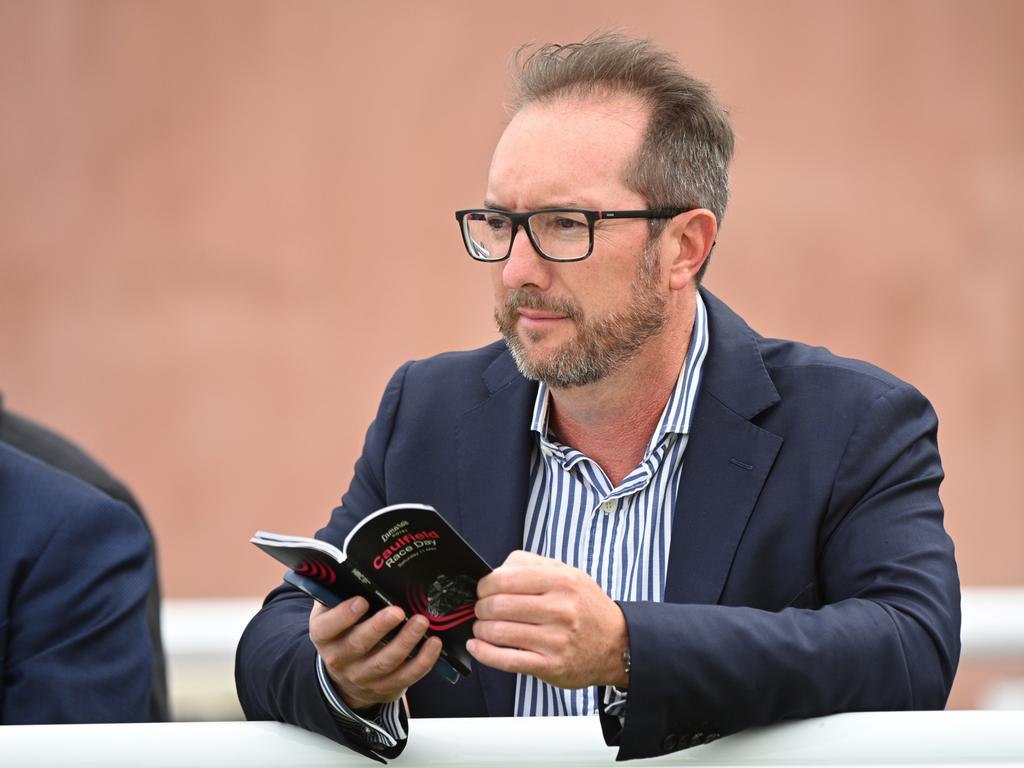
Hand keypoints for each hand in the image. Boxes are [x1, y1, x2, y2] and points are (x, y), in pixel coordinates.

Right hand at [309, 597, 442, 711]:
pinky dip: (422, 662)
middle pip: (358, 645)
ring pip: (385, 662)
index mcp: (324, 636)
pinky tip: (434, 644)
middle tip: (398, 611)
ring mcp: (362, 676)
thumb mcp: (332, 611)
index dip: (342, 616)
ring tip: (421, 622)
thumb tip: (356, 565)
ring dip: (405, 642)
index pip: (326, 628)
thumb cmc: (344, 630)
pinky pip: (405, 677)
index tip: (361, 601)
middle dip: (379, 627)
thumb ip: (340, 591)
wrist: (346, 675)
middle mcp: (339, 659)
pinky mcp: (385, 687)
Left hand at [468, 550, 628, 688]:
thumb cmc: (587, 608)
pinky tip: (477, 646)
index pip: (505, 579)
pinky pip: (507, 660)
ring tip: (482, 628)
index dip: (485, 585)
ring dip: (481, 630)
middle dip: (481, 608)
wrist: (618, 645)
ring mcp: (555, 640)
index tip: (482, 590)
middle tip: (481, 610)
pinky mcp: (550, 665)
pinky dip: (484, 653)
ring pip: (499, 632)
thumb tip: (495, 571)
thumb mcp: (569, 574)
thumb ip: (532, 565)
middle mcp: (560, 609)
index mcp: (562, 581)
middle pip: (498, 605)